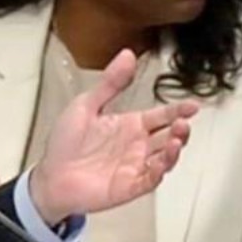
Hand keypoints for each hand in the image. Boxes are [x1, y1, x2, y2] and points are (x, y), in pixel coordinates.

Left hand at [30, 49, 198, 225]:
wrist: (50, 176)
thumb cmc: (65, 143)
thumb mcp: (86, 105)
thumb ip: (109, 83)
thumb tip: (127, 55)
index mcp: (129, 125)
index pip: (160, 116)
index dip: (178, 110)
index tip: (192, 105)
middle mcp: (136, 146)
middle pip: (169, 137)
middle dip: (180, 130)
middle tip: (184, 122)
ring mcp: (134, 166)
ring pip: (165, 158)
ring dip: (174, 149)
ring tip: (178, 139)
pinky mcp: (129, 186)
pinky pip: (150, 179)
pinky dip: (158, 171)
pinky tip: (161, 161)